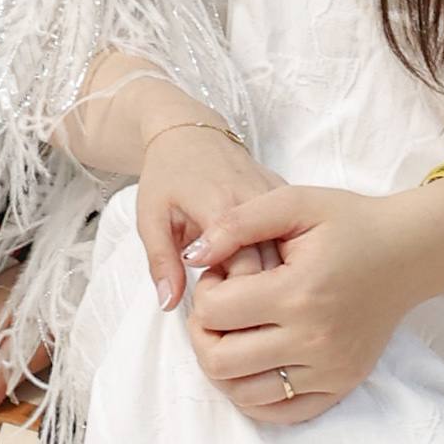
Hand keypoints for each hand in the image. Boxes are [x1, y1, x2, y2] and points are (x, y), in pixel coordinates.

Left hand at [132, 116, 296, 307]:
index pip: (242, 268)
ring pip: (287, 254)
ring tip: (248, 297)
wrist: (189, 133)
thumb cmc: (167, 175)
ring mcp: (276, 198)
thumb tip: (168, 303)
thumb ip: (160, 262)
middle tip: (230, 311)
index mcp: (222, 207)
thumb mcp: (151, 219)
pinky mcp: (287, 197)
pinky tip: (266, 275)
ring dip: (271, 280)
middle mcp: (256, 202)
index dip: (232, 298)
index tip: (214, 308)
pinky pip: (292, 238)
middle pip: (270, 265)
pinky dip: (282, 261)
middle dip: (254, 296)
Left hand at [182, 179, 443, 427]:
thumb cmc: (350, 223)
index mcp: (299, 291)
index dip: (205, 291)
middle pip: (220, 362)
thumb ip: (236, 224)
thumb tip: (192, 256)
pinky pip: (282, 413)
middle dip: (204, 333)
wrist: (410, 252)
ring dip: (225, 366)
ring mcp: (331, 368)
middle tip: (219, 309)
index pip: (214, 313)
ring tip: (237, 333)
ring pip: (243, 394)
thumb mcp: (294, 202)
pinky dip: (256, 395)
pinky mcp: (342, 384)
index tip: (222, 274)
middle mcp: (315, 339)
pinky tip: (255, 363)